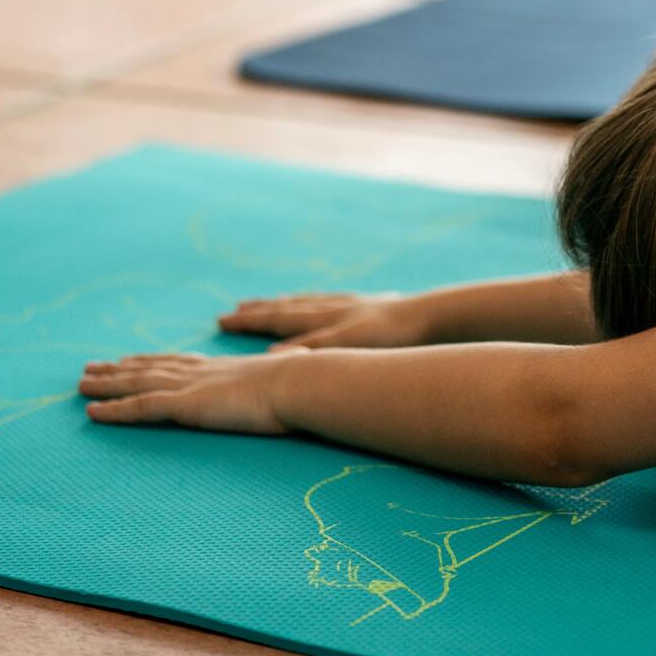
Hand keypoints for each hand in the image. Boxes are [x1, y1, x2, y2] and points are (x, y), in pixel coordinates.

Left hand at [80, 351, 301, 433]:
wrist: (301, 382)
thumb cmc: (306, 382)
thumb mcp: (297, 371)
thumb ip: (292, 368)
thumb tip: (310, 362)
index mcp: (224, 368)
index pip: (179, 362)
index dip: (151, 360)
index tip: (130, 358)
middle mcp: (201, 372)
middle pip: (150, 367)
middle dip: (119, 368)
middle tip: (91, 368)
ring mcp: (191, 387)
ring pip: (137, 383)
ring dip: (107, 385)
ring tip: (81, 384)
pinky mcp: (185, 406)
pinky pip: (141, 408)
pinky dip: (115, 410)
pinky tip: (92, 413)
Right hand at [216, 291, 433, 350]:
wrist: (433, 317)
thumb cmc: (391, 336)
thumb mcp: (347, 347)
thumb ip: (311, 350)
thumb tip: (273, 353)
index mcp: (323, 319)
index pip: (277, 319)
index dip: (250, 320)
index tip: (223, 318)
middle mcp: (333, 308)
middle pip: (289, 307)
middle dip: (261, 310)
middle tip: (236, 308)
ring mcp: (353, 304)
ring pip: (310, 302)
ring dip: (287, 303)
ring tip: (273, 301)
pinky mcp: (375, 306)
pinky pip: (335, 301)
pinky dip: (320, 301)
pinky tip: (326, 304)